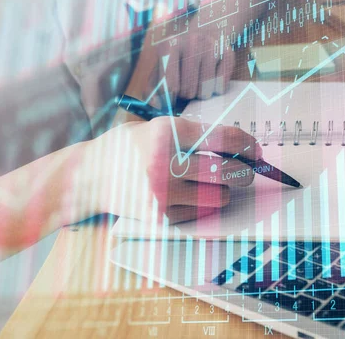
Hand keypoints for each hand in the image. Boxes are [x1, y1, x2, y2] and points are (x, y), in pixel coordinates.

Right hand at [85, 117, 260, 223]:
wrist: (88, 177)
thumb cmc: (128, 147)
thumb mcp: (156, 127)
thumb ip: (194, 133)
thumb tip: (240, 146)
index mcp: (165, 132)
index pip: (223, 137)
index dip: (247, 144)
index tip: (256, 150)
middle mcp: (164, 162)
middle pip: (228, 170)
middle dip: (244, 171)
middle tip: (244, 171)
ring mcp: (161, 193)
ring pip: (220, 195)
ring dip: (224, 190)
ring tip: (212, 184)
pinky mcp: (160, 217)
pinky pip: (202, 213)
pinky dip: (204, 205)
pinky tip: (189, 196)